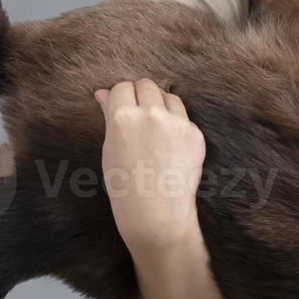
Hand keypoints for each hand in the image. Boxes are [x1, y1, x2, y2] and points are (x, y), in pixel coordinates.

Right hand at [95, 79, 205, 249]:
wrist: (156, 213)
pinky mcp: (195, 133)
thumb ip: (110, 116)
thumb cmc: (124, 185)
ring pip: (168, 96)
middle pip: (147, 85)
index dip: (121, 97)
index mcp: (123, 117)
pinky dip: (176, 123)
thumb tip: (103, 93)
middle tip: (138, 115)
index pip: (122, 87)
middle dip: (140, 95)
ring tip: (154, 128)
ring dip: (160, 104)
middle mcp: (151, 114)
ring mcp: (177, 123)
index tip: (121, 107)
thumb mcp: (109, 149)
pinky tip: (169, 144)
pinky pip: (184, 117)